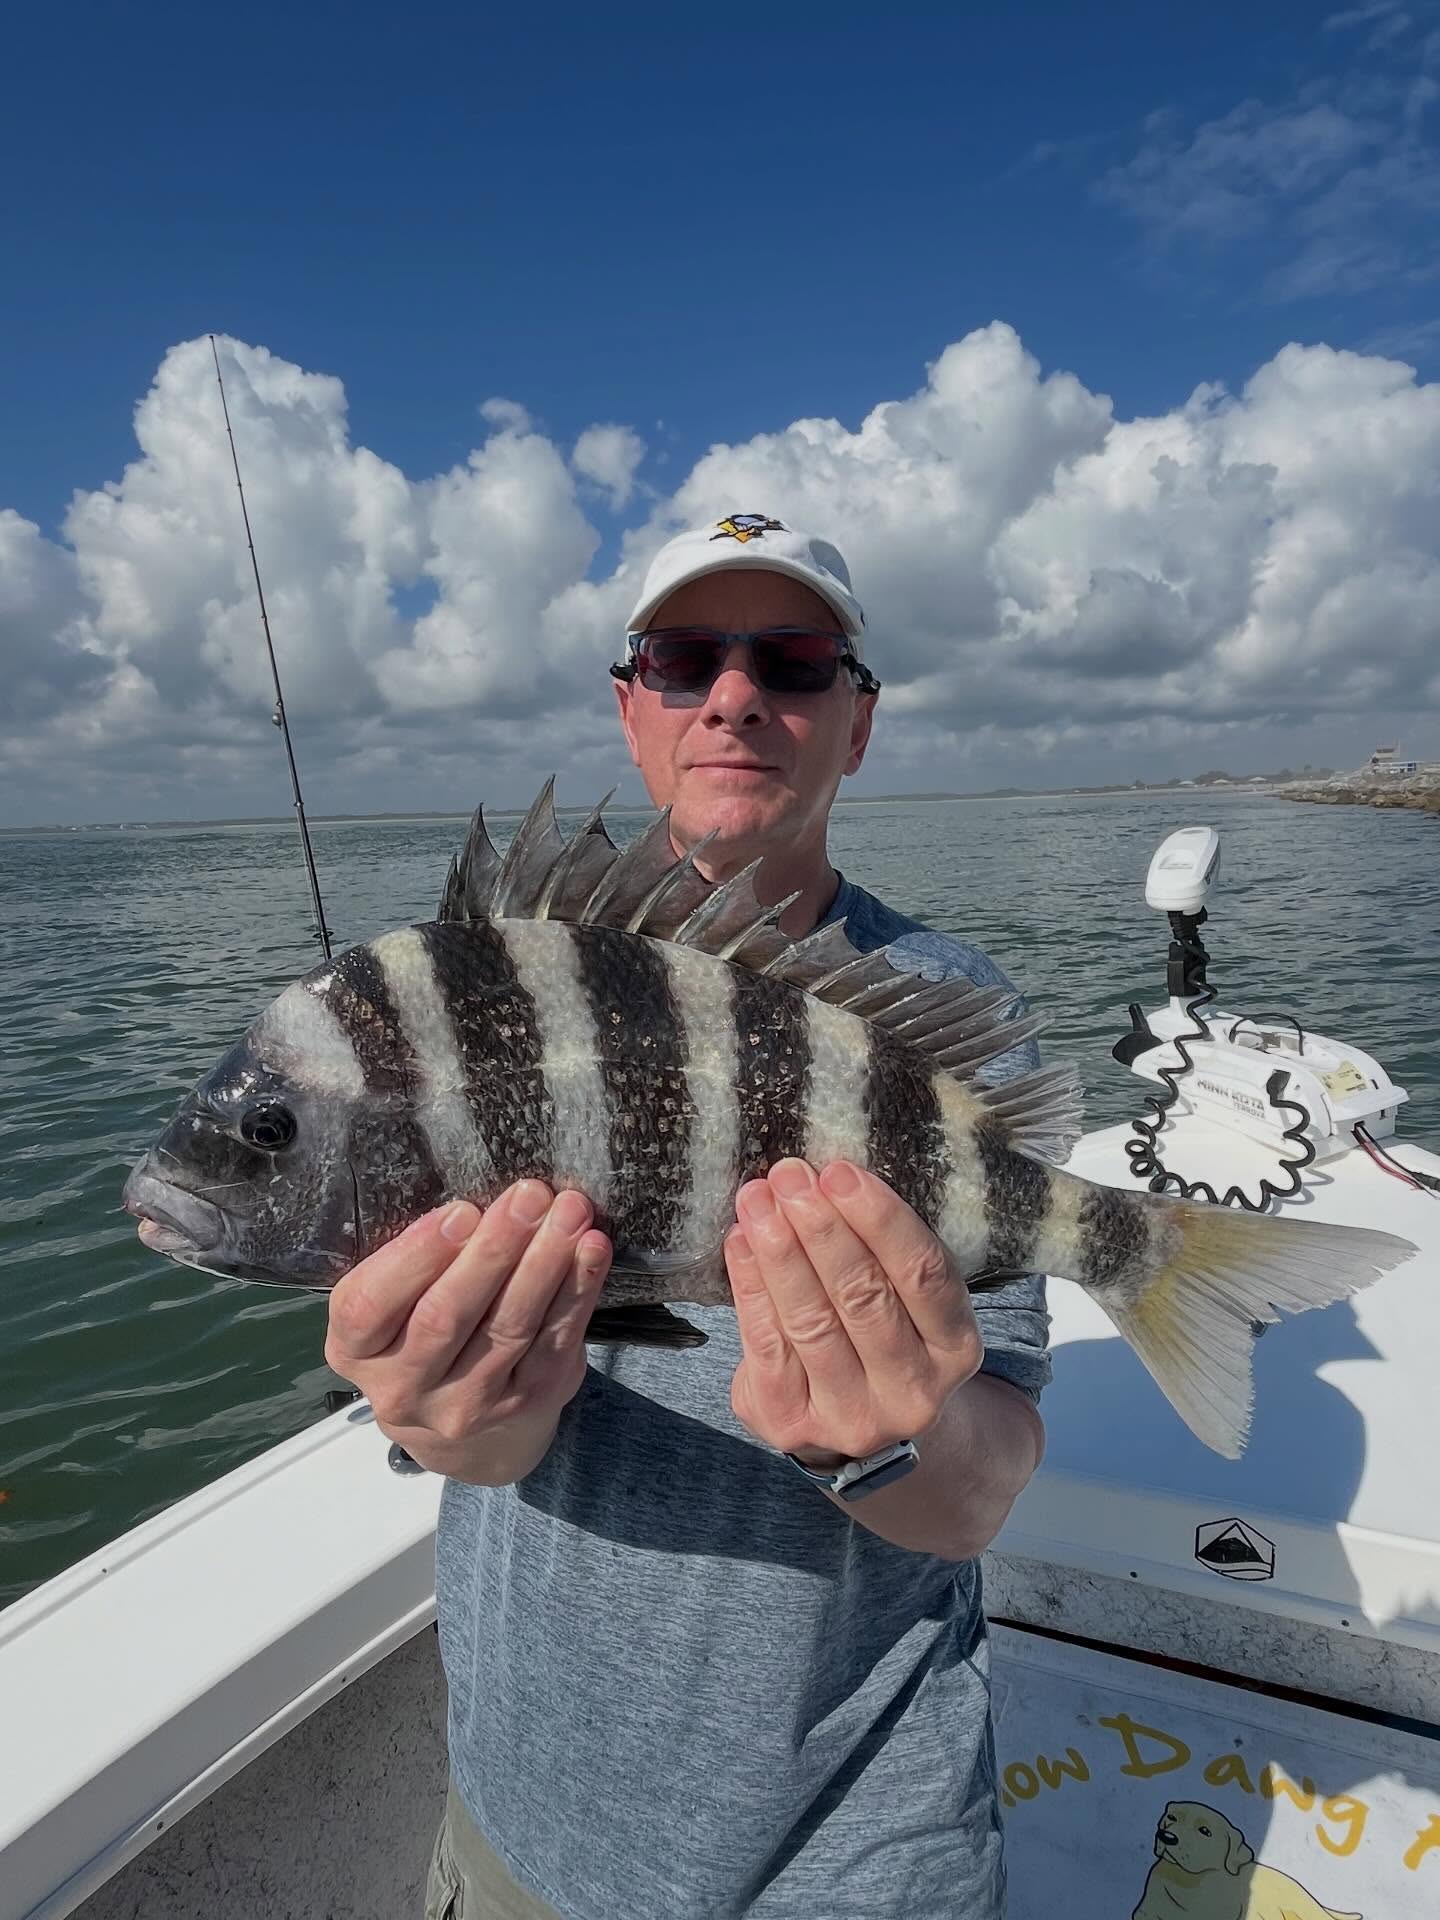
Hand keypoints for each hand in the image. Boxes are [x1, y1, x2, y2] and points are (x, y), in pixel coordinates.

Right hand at [324, 1182, 611, 1482]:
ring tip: (568, 1211)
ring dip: (544, 1261)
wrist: (470, 1435)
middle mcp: (403, 1388)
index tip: (461, 1211)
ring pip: (508, 1327)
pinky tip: (590, 1249)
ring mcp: (466, 1404)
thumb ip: (415, 1262)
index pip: (370, 1306)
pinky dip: (577, 1290)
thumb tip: (474, 1201)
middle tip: (529, 1195)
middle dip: (493, 1249)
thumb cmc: (424, 1335)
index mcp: (356, 1351)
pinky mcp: (525, 1404)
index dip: (416, 1256)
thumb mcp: (394, 1307)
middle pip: (446, 1316)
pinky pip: (555, 1342)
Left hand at [726, 1160, 982, 1467]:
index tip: (840, 1172)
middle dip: (821, 1227)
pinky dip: (750, 1286)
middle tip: (789, 1176)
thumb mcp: (913, 1301)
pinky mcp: (792, 1424)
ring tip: (757, 1199)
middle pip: (864, 1296)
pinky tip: (740, 1241)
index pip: (924, 1275)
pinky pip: (766, 1346)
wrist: (864, 1422)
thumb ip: (886, 1252)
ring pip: (811, 1321)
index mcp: (956, 1348)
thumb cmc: (887, 1333)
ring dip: (779, 1250)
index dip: (881, 1220)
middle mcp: (912, 1392)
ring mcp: (852, 1417)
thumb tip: (826, 1177)